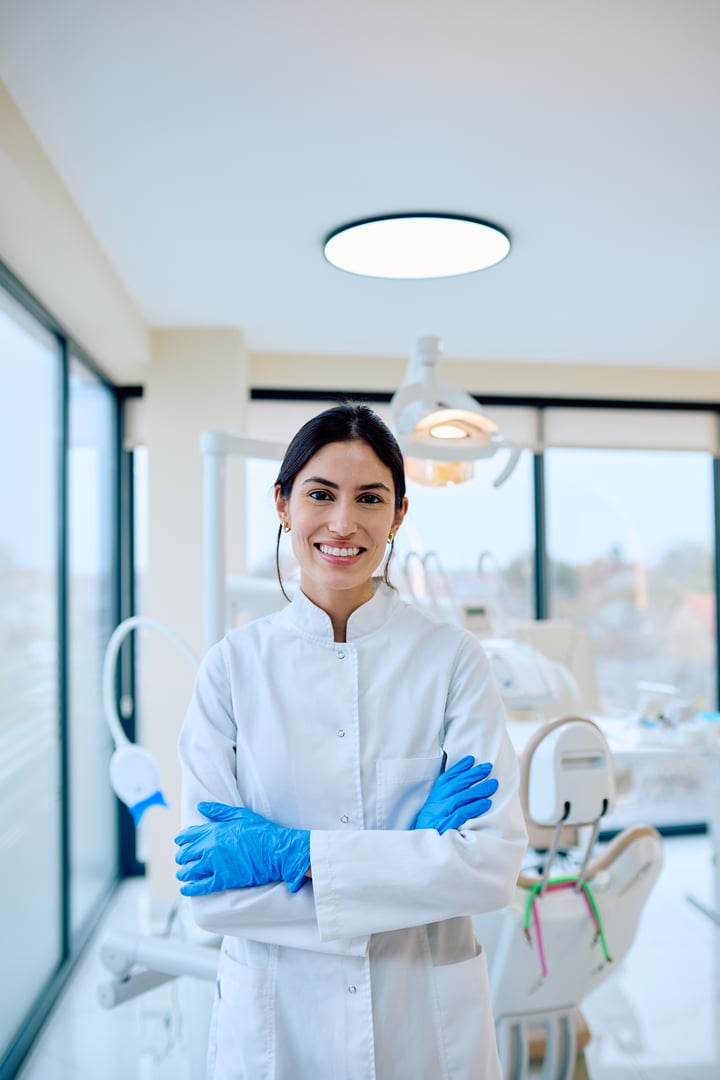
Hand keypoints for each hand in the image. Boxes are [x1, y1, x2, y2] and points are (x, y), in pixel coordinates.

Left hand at [175, 802, 309, 895]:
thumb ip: (218, 811)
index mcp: (214, 830)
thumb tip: (200, 806)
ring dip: (184, 873)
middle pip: (185, 854)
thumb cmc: (262, 831)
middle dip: (182, 857)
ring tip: (185, 875)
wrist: (277, 851)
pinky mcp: (223, 880)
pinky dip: (190, 889)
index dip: (182, 840)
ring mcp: (215, 864)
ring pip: (189, 871)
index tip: (181, 843)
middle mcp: (211, 847)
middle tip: (184, 861)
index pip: (188, 835)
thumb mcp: (240, 815)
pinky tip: (186, 889)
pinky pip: (199, 887)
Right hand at [410, 756, 497, 833]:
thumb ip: (443, 799)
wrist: (420, 850)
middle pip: (456, 785)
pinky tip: (486, 803)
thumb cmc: (430, 829)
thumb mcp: (433, 811)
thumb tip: (462, 785)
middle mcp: (435, 804)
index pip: (446, 779)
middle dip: (473, 774)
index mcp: (433, 798)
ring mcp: (440, 815)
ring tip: (493, 784)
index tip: (471, 759)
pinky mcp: (445, 826)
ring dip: (478, 790)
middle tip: (488, 767)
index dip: (458, 768)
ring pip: (460, 798)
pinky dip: (474, 808)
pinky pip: (461, 814)